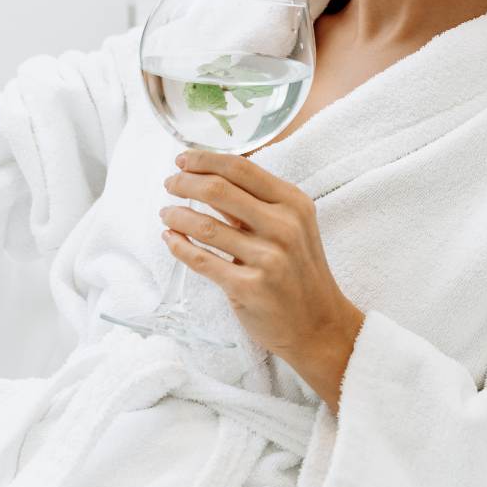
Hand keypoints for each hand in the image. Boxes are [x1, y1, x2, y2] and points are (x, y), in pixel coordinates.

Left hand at [161, 149, 359, 366]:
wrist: (320, 326)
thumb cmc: (298, 270)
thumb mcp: (290, 226)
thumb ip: (255, 201)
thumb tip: (207, 174)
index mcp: (293, 203)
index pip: (240, 168)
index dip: (204, 160)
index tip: (182, 159)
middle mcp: (284, 227)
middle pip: (218, 190)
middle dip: (184, 183)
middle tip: (169, 184)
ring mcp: (268, 259)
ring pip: (205, 226)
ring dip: (177, 216)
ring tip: (166, 214)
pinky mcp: (250, 288)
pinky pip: (203, 261)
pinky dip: (179, 247)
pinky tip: (170, 239)